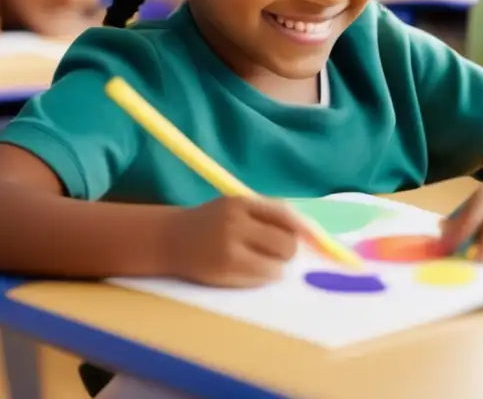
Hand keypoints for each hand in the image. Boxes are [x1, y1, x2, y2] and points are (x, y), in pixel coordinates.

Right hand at [166, 196, 303, 287]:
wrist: (170, 238)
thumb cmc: (211, 221)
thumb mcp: (236, 206)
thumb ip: (268, 213)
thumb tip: (307, 230)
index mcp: (241, 203)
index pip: (285, 215)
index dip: (302, 229)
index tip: (312, 238)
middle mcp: (236, 224)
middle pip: (286, 244)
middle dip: (288, 251)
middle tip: (279, 252)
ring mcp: (229, 249)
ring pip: (276, 265)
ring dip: (277, 267)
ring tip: (264, 262)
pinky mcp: (224, 272)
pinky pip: (260, 278)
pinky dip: (263, 276)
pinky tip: (252, 270)